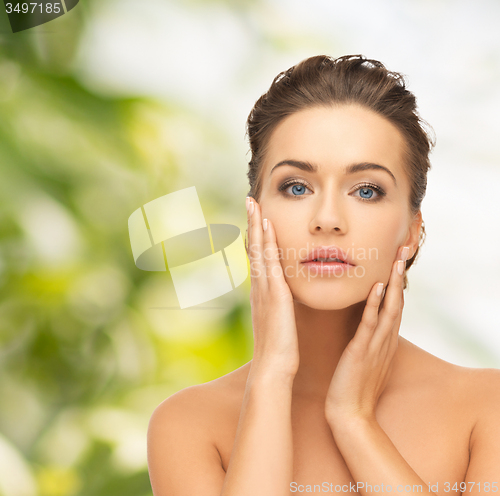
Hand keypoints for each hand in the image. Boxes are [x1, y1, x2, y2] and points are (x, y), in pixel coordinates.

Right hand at [246, 197, 299, 377]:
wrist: (273, 366)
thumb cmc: (279, 347)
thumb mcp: (277, 321)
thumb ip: (278, 306)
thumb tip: (281, 298)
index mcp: (262, 292)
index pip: (258, 258)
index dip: (256, 236)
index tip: (257, 217)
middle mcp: (259, 286)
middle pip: (254, 248)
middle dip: (252, 223)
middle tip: (250, 201)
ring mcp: (264, 288)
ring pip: (258, 250)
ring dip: (256, 225)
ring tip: (254, 203)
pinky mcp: (273, 292)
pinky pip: (269, 261)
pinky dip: (266, 241)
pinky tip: (267, 224)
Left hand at [324, 246, 409, 426]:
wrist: (350, 413)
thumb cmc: (353, 384)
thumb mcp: (365, 357)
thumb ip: (368, 339)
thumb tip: (365, 323)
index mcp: (384, 339)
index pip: (394, 304)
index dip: (397, 281)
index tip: (397, 258)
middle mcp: (385, 339)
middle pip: (398, 300)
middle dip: (400, 274)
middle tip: (404, 249)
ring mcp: (376, 345)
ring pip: (389, 308)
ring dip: (393, 283)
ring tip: (396, 259)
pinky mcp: (362, 351)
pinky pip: (370, 324)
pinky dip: (375, 304)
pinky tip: (377, 287)